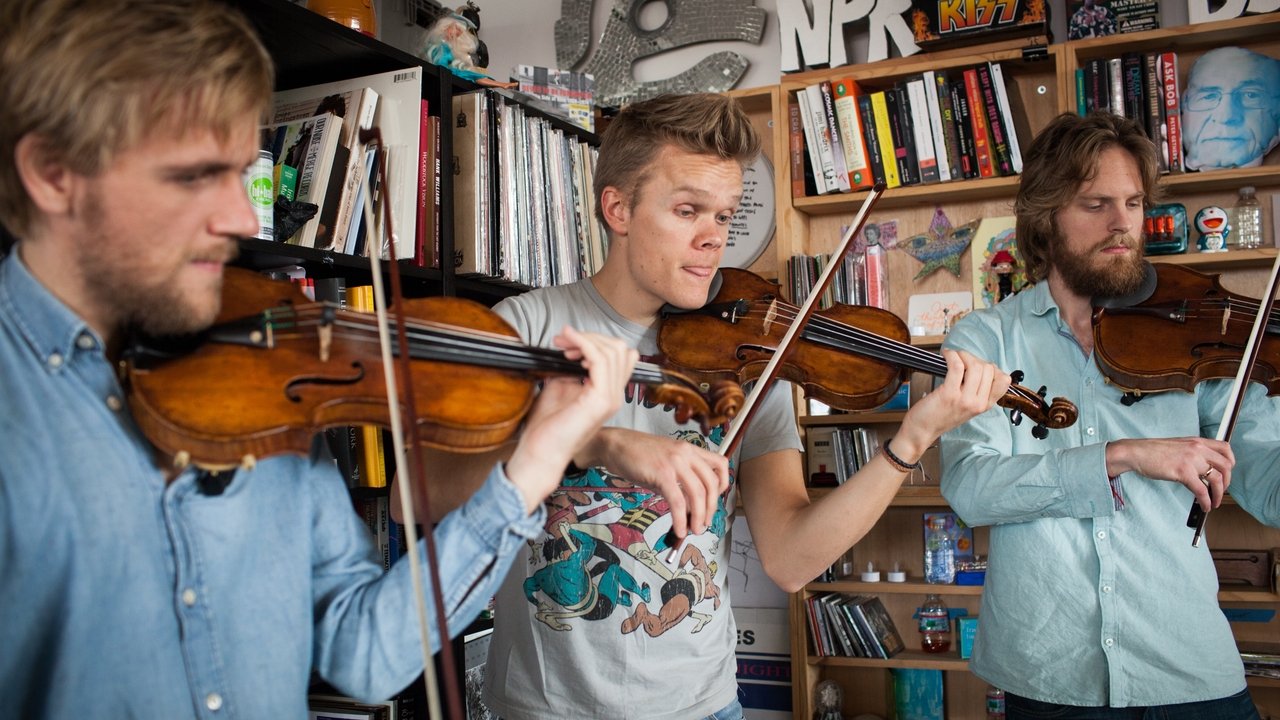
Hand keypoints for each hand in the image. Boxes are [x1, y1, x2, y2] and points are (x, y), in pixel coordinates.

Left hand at [506, 327, 636, 512]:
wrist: (540, 452)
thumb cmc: (546, 428)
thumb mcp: (560, 389)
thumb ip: (572, 371)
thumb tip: (570, 350)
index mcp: (606, 394)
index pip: (619, 357)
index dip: (596, 343)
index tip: (569, 344)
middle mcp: (613, 396)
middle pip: (620, 350)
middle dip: (591, 337)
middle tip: (564, 340)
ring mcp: (610, 398)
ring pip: (614, 351)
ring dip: (586, 339)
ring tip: (563, 342)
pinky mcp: (601, 400)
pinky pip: (601, 360)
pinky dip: (585, 344)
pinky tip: (569, 342)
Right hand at [586, 427, 729, 539]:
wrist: (615, 445)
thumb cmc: (637, 454)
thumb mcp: (666, 461)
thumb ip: (679, 479)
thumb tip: (688, 506)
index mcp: (690, 449)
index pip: (721, 465)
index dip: (722, 486)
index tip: (715, 500)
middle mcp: (686, 453)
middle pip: (711, 484)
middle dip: (711, 509)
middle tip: (704, 523)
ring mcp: (675, 462)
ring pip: (697, 494)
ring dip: (698, 517)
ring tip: (694, 530)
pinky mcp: (662, 474)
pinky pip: (677, 501)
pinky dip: (680, 519)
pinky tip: (679, 529)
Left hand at [894, 349, 1010, 459]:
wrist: (923, 431)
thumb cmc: (940, 416)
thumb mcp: (967, 407)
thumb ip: (977, 392)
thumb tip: (980, 367)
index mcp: (984, 406)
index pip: (1004, 381)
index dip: (992, 368)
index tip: (978, 365)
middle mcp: (978, 403)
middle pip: (989, 369)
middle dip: (975, 358)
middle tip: (962, 359)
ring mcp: (964, 399)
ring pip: (975, 366)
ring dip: (964, 355)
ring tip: (954, 357)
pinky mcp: (949, 394)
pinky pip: (957, 366)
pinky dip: (952, 356)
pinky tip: (946, 356)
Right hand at [1106, 437, 1233, 511]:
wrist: (1136, 452)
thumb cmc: (1152, 451)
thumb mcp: (1178, 446)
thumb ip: (1193, 453)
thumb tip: (1203, 468)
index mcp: (1197, 441)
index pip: (1225, 449)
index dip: (1231, 463)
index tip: (1226, 474)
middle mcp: (1197, 448)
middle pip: (1226, 466)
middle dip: (1227, 483)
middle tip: (1221, 491)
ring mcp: (1191, 460)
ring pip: (1217, 479)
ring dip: (1219, 494)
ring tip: (1214, 502)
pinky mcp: (1183, 472)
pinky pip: (1202, 490)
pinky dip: (1206, 501)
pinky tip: (1204, 506)